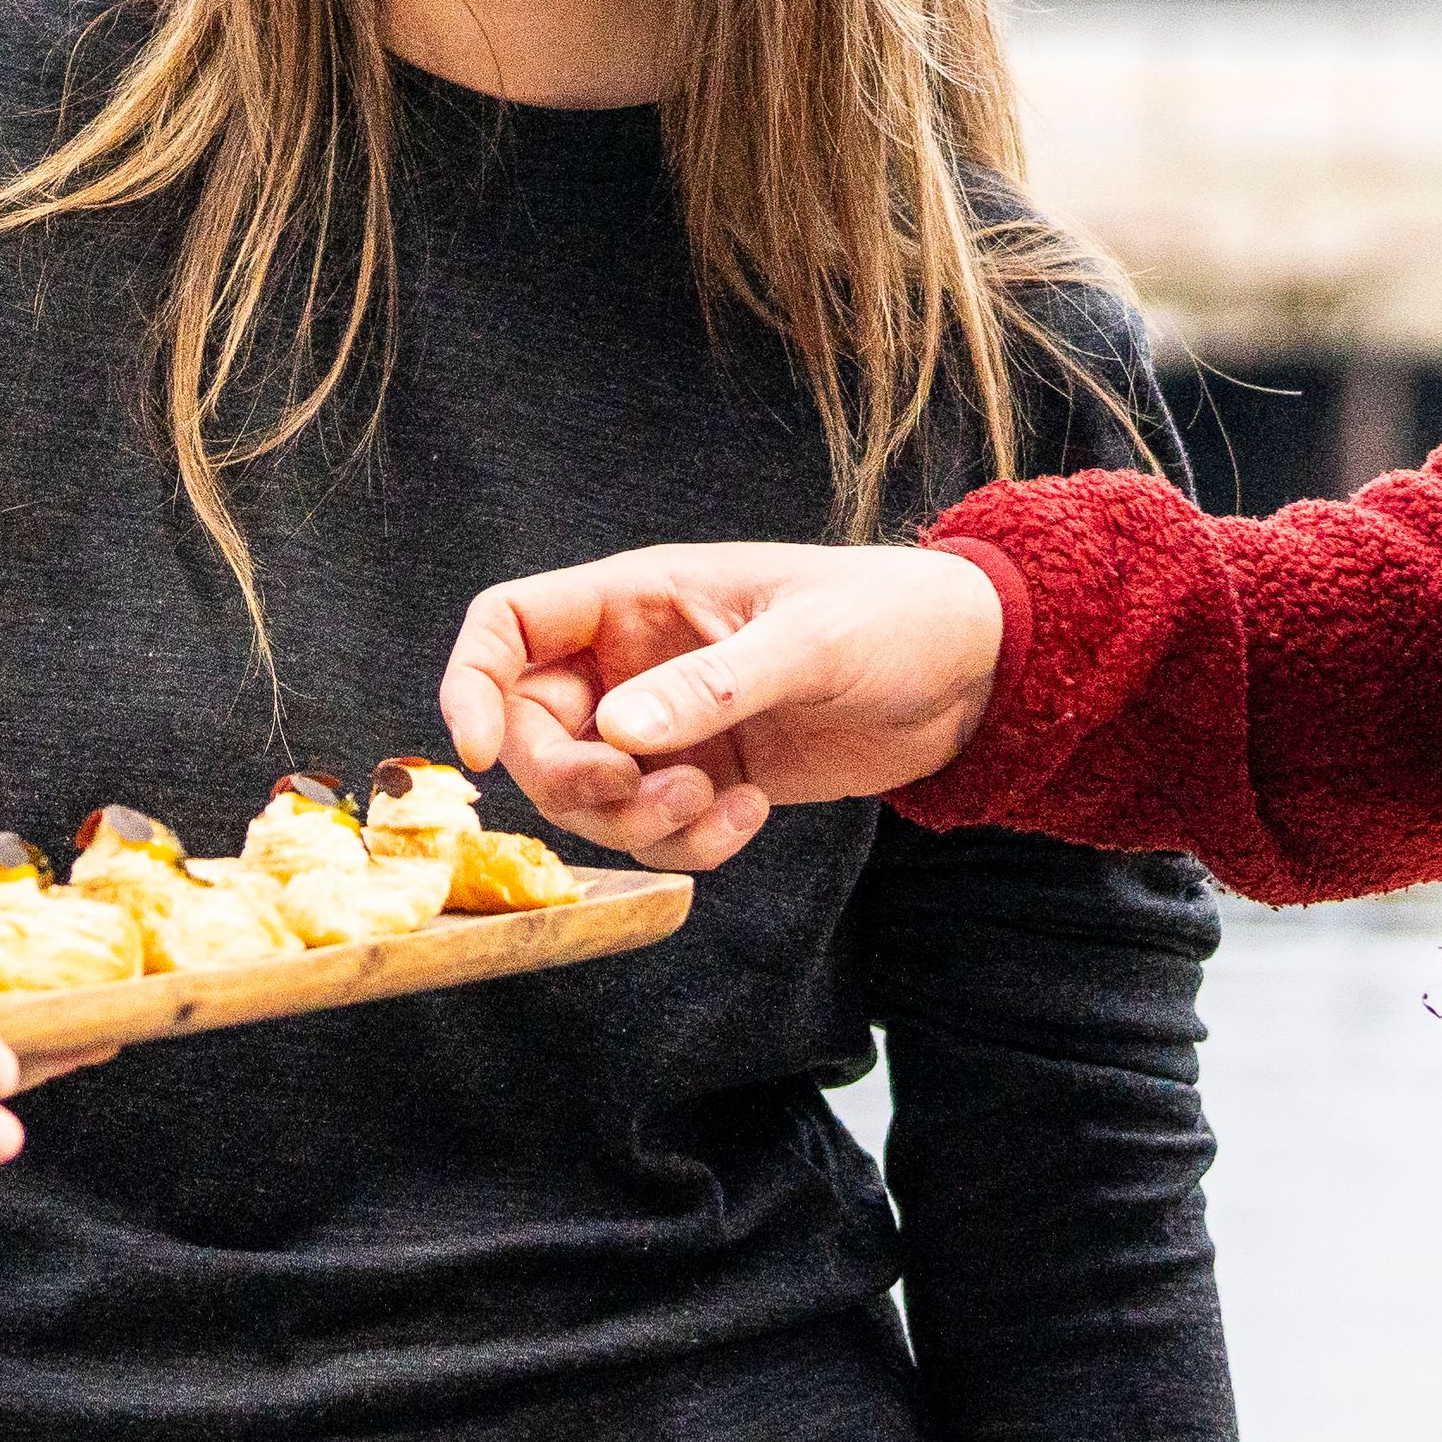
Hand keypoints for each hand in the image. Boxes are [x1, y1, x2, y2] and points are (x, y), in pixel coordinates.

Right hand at [429, 539, 1007, 873]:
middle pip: (533, 732)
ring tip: (717, 805)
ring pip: (589, 795)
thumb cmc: (892, 617)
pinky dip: (687, 843)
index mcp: (636, 597)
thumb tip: (621, 733)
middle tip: (639, 794)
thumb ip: (712, 687)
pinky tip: (753, 815)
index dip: (470, 685)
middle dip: (572, 780)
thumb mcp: (807, 644)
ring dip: (635, 822)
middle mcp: (634, 661)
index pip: (505, 626)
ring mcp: (668, 723)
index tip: (478, 756)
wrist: (971, 672)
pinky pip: (653, 829)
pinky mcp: (705, 776)